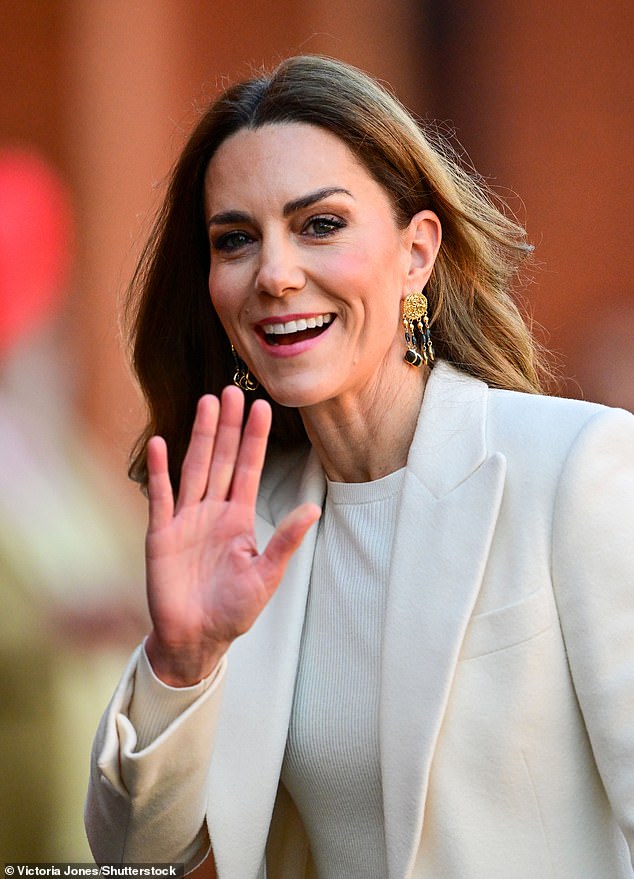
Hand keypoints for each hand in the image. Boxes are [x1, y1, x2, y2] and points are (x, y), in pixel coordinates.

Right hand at [143, 386, 319, 685]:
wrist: (195, 638)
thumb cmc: (232, 610)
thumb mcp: (265, 576)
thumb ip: (285, 541)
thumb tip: (312, 509)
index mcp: (239, 518)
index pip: (248, 468)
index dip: (254, 438)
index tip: (262, 407)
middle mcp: (212, 511)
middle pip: (221, 459)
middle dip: (227, 425)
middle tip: (232, 389)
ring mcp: (185, 520)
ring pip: (195, 468)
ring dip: (200, 436)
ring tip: (206, 403)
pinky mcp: (161, 534)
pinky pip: (161, 496)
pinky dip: (160, 471)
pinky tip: (160, 442)